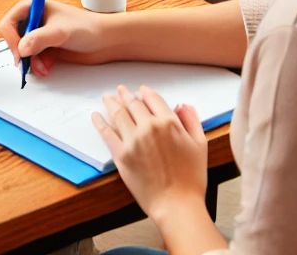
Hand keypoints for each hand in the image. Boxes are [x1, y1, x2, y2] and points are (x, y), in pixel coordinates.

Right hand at [0, 0, 115, 75]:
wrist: (105, 42)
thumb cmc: (87, 28)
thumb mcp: (60, 32)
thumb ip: (39, 39)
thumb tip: (21, 49)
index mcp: (31, 7)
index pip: (8, 23)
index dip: (11, 40)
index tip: (21, 53)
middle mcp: (32, 19)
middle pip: (12, 39)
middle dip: (22, 54)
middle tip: (30, 64)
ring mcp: (38, 34)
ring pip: (22, 52)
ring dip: (30, 63)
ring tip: (43, 68)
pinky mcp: (45, 47)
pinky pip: (31, 59)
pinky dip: (37, 66)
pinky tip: (47, 67)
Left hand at [94, 85, 207, 222]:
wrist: (177, 205)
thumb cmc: (191, 179)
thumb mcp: (200, 146)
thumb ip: (192, 121)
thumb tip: (182, 106)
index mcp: (168, 123)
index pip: (152, 98)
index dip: (145, 93)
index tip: (141, 91)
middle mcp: (148, 127)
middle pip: (133, 103)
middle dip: (126, 95)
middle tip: (121, 91)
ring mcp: (132, 140)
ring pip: (118, 113)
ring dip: (112, 102)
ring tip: (108, 97)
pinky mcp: (121, 154)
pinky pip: (106, 133)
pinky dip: (100, 122)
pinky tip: (96, 116)